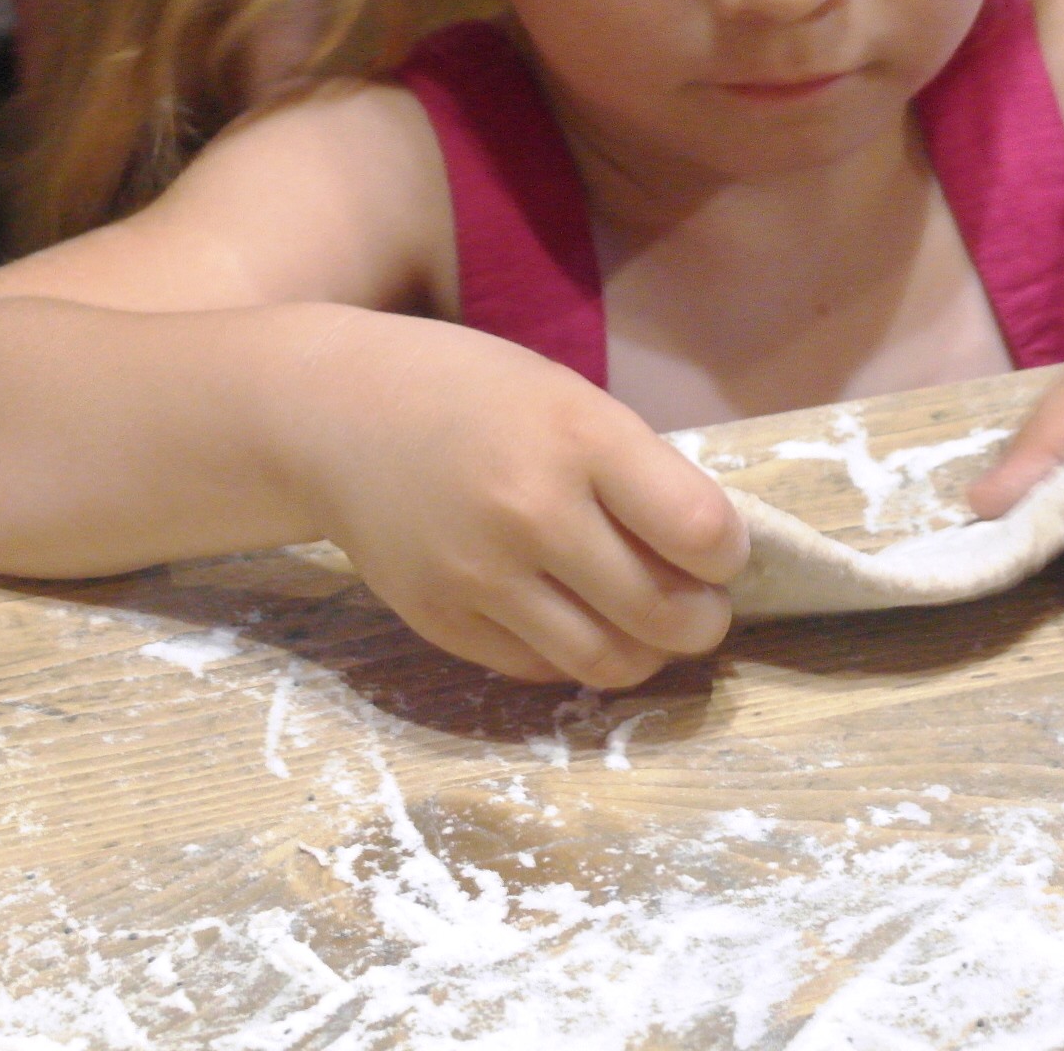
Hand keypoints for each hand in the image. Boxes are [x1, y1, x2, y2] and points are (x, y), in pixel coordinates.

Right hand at [293, 317, 749, 685]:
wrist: (335, 415)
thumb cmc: (470, 393)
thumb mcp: (568, 398)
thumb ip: (636, 472)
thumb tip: (709, 558)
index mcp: (578, 436)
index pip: (700, 531)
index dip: (729, 553)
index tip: (720, 548)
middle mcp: (532, 512)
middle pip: (664, 613)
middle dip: (704, 620)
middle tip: (700, 605)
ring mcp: (481, 575)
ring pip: (608, 662)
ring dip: (649, 654)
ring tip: (646, 624)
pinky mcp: (441, 621)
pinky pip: (540, 669)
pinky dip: (577, 655)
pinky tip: (576, 618)